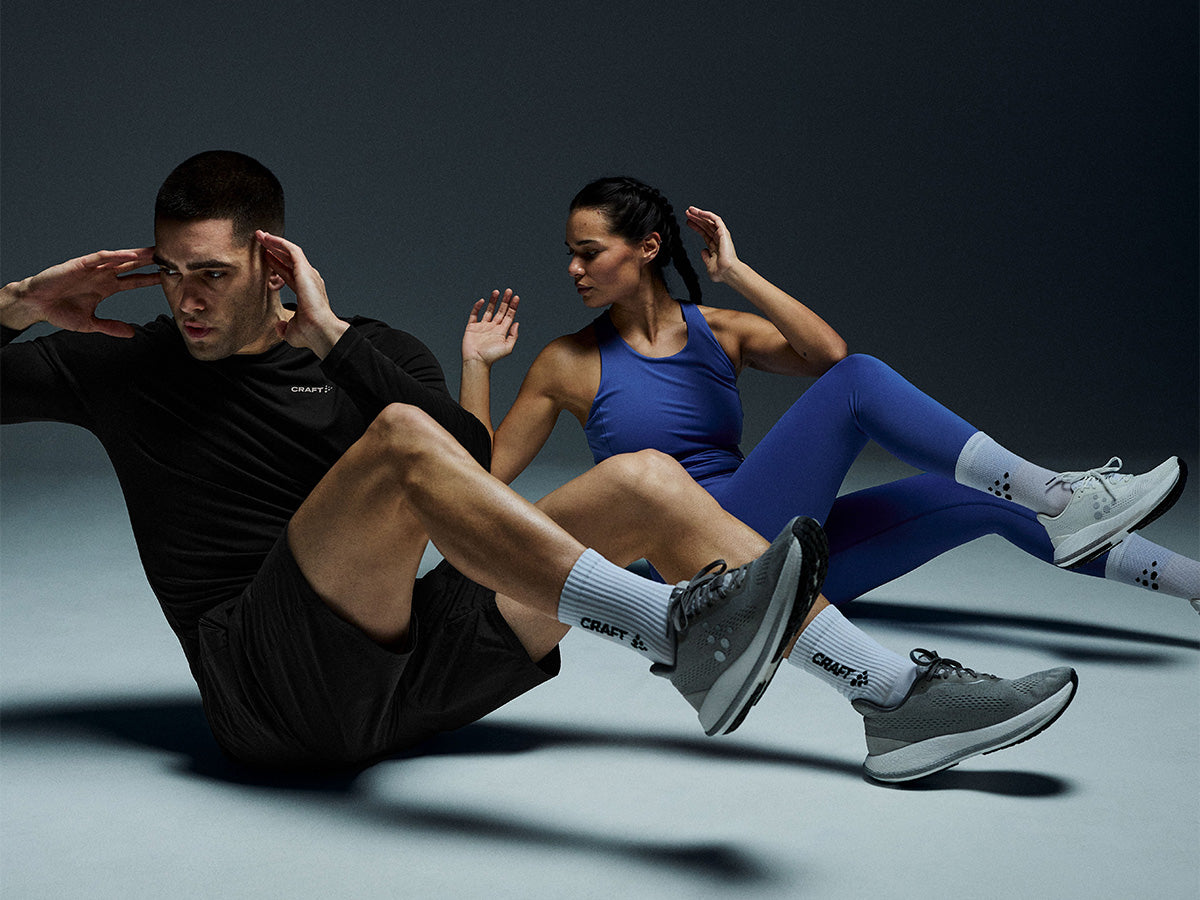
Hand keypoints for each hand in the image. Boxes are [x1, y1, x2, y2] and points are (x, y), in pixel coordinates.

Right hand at [1, 248, 158, 336]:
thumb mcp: (91, 324)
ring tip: (156, 251)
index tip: (171, 278)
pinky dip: (115, 255)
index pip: (135, 281)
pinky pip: (101, 257)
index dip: (152, 279)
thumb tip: (132, 334)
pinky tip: (130, 255)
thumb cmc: (60, 312)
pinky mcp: (79, 264)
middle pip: (133, 266)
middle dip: (150, 262)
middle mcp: (103, 275)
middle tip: (171, 257)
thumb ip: (111, 327)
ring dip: (138, 254)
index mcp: (107, 287)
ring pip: (120, 258)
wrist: (36, 305)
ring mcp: (93, 269)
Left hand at [256, 231, 347, 357]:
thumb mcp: (291, 331)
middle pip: (289, 260)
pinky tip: (268, 238)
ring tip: (261, 235)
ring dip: (275, 242)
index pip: (289, 273)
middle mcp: (309, 280)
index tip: (265, 257)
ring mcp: (308, 274)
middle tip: (261, 240)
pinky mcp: (305, 270)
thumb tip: (279, 326)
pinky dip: (280, 243)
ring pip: (290, 251)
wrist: (320, 331)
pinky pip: (292, 250)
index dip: (276, 265)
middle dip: (275, 249)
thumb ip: (284, 327)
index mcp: (306, 292)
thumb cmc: (310, 334)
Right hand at [463, 289, 519, 365]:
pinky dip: (478, 307)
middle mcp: (493, 327)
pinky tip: (483, 301)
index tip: (516, 297)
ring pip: (489, 310)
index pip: (509, 316)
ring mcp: (482, 327)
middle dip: (505, 301)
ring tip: (497, 291)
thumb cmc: (492, 357)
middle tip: (509, 290)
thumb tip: (517, 323)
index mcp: (502, 331)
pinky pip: (474, 314)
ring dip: (493, 301)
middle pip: (500, 311)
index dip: (513, 306)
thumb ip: (513, 336)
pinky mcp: (472, 327)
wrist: (476, 361)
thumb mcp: (508, 347)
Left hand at [685, 207, 739, 282]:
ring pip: (709, 221)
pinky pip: (715, 220)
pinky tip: (699, 212)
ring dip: (699, 214)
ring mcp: (721, 235)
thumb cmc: (721, 272)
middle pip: (705, 225)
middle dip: (696, 218)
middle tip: (687, 213)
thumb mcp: (709, 264)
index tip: (688, 222)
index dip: (696, 227)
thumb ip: (705, 257)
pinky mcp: (723, 232)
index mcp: (715, 246)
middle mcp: (718, 239)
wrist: (727, 272)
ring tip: (690, 210)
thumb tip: (703, 251)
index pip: (704, 233)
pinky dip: (707, 215)